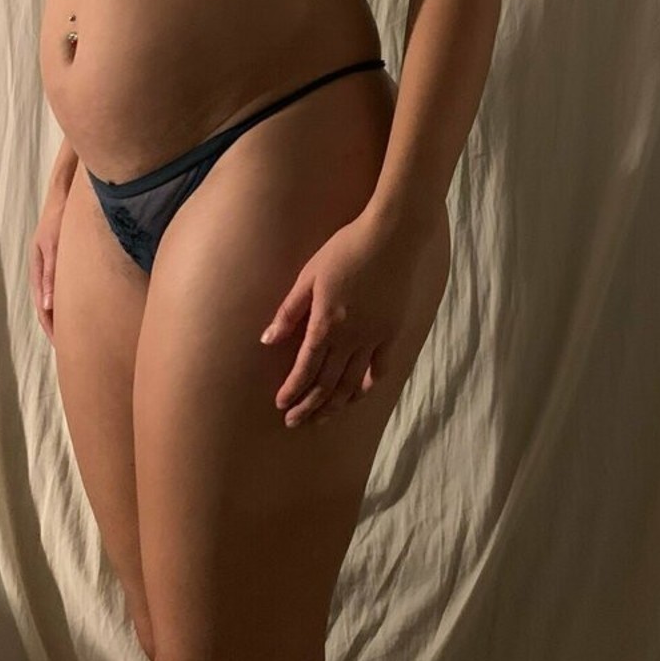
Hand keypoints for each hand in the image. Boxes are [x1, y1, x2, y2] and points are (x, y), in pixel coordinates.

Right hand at [29, 186, 67, 343]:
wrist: (66, 194)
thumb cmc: (59, 218)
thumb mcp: (54, 245)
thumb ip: (51, 275)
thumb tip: (47, 307)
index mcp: (39, 270)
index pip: (44, 309)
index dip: (52, 328)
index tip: (63, 346)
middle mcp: (46, 271)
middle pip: (51, 307)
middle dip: (60, 327)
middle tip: (74, 347)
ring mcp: (55, 266)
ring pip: (60, 298)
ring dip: (68, 314)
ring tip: (82, 332)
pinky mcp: (66, 260)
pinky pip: (69, 286)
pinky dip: (75, 299)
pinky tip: (88, 306)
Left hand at [261, 209, 442, 427]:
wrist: (392, 238)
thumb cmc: (345, 250)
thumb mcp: (309, 276)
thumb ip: (289, 311)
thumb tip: (267, 340)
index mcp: (326, 325)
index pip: (305, 369)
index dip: (292, 390)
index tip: (280, 405)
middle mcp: (350, 339)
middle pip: (327, 384)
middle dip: (309, 406)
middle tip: (294, 423)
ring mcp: (374, 338)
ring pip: (352, 383)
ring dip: (335, 404)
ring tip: (322, 418)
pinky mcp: (392, 332)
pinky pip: (380, 368)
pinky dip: (367, 385)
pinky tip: (358, 394)